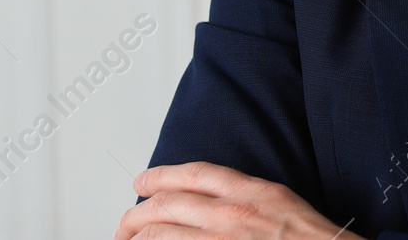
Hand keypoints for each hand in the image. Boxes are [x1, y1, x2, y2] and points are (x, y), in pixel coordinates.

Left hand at [114, 160, 364, 239]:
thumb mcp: (283, 203)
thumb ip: (247, 196)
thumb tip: (212, 199)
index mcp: (251, 193)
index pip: (193, 175)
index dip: (160, 176)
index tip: (143, 182)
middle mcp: (233, 216)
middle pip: (167, 204)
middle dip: (136, 213)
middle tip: (125, 221)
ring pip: (162, 235)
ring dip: (139, 238)